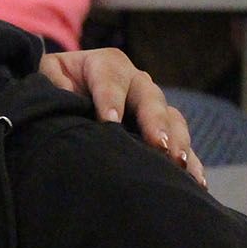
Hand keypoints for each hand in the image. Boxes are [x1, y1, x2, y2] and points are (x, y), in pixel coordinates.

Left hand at [38, 49, 205, 186]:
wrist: (71, 88)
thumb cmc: (59, 83)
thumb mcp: (50, 75)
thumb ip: (54, 85)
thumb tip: (61, 100)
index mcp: (106, 64)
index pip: (109, 79)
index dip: (109, 99)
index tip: (109, 122)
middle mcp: (136, 82)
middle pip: (149, 98)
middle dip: (154, 122)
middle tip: (158, 144)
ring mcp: (153, 106)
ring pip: (172, 120)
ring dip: (178, 142)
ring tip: (177, 163)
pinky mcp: (163, 130)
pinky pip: (182, 144)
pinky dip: (190, 162)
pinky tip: (195, 183)